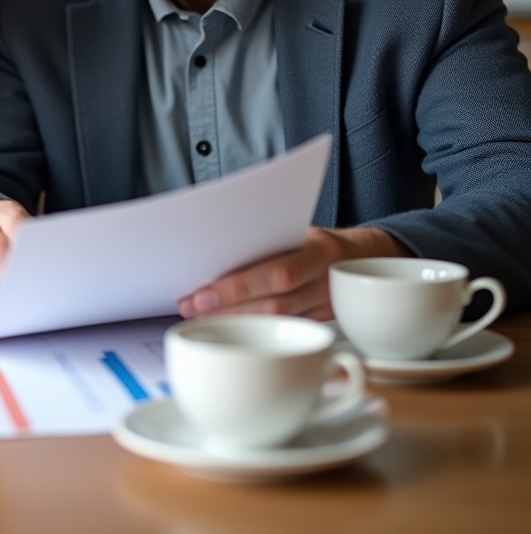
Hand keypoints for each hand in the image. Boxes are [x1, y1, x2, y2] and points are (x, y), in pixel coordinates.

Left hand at [177, 225, 408, 320]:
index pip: (278, 272)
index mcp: (322, 250)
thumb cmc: (319, 239)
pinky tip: (229, 325)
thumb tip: (215, 245)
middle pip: (274, 303)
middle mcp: (327, 282)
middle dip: (228, 307)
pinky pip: (287, 329)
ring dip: (236, 320)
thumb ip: (270, 240)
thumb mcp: (301, 228)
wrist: (366, 257)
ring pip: (279, 321)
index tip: (201, 292)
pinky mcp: (323, 324)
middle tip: (192, 306)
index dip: (238, 287)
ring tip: (201, 316)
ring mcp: (327, 307)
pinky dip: (256, 329)